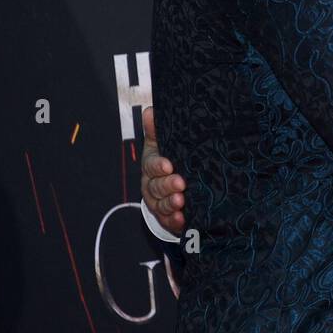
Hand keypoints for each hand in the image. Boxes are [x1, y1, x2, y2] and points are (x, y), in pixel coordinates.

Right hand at [141, 107, 186, 234]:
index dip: (158, 166)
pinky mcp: (168, 218)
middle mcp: (152, 185)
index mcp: (152, 165)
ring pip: (160, 205)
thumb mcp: (164, 144)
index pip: (151, 165)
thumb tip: (150, 111)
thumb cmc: (171, 160)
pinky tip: (182, 219)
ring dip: (170, 204)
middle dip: (167, 186)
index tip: (169, 165)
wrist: (180, 186)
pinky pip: (168, 221)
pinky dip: (175, 221)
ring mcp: (159, 203)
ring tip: (181, 202)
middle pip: (155, 187)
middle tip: (180, 184)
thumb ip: (157, 130)